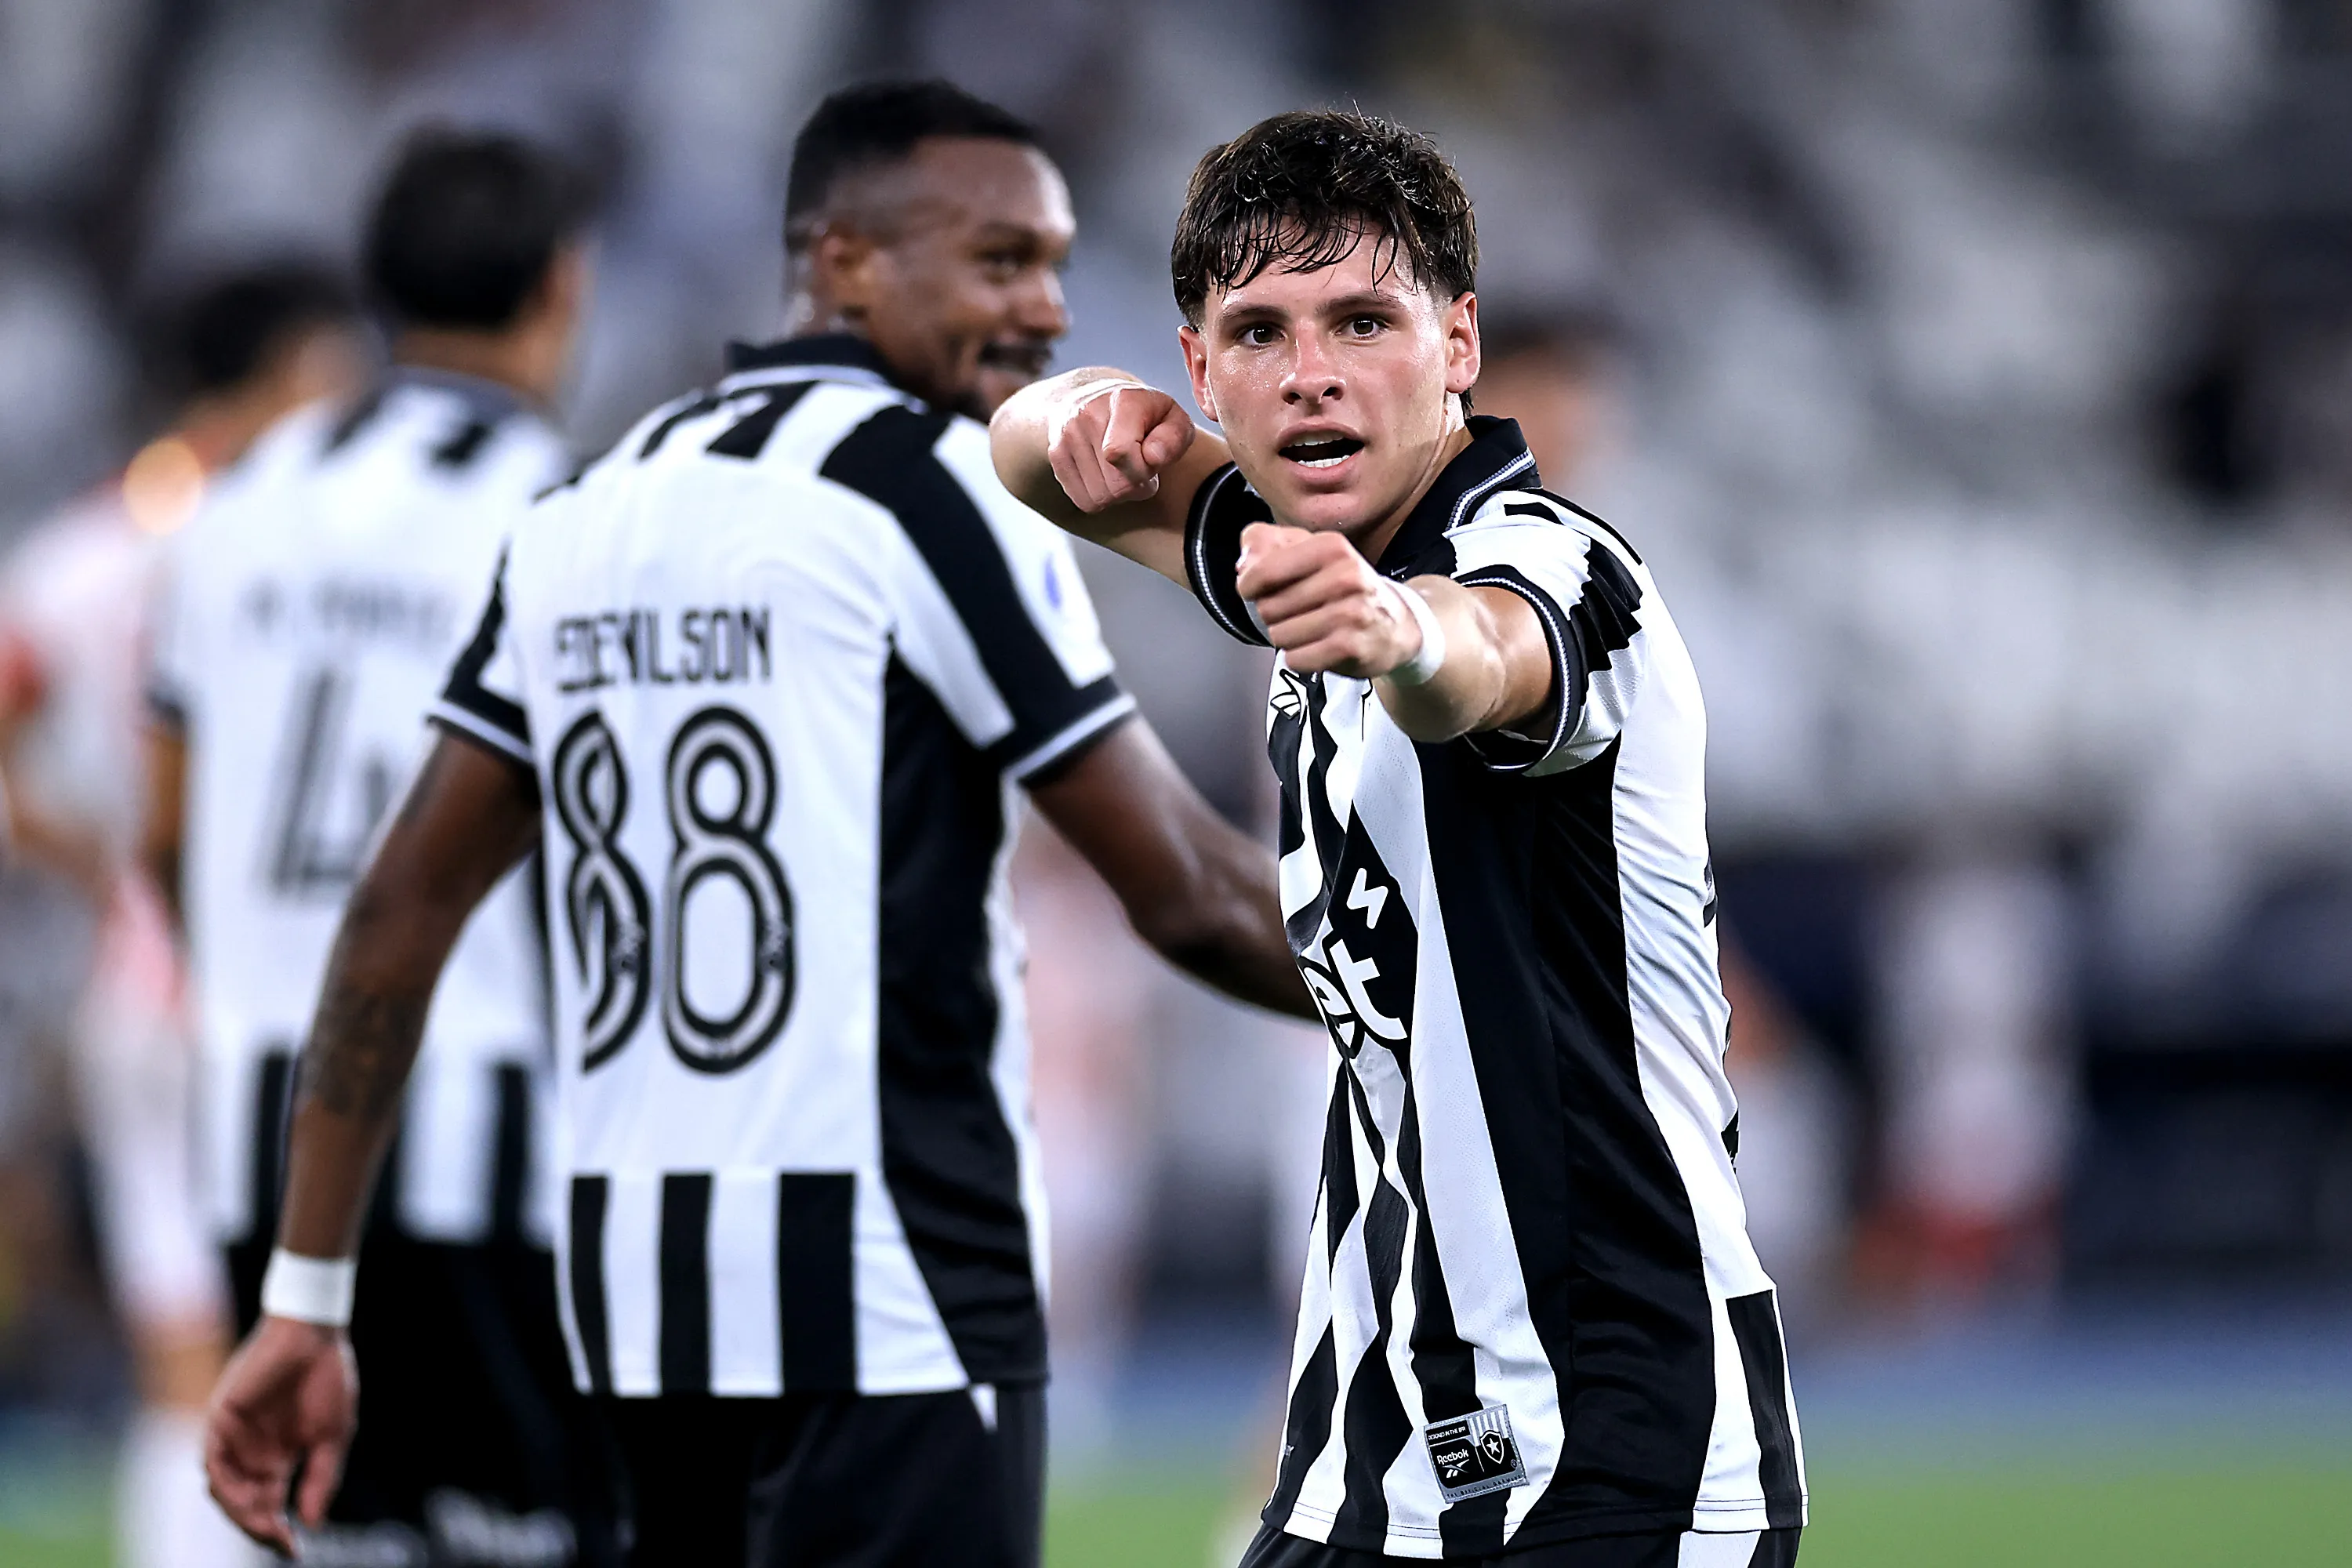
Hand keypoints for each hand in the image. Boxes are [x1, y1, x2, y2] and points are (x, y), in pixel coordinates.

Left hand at [204, 1316, 357, 1553]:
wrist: (315, 1337)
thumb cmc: (328, 1379)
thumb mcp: (331, 1437)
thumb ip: (320, 1478)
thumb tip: (311, 1523)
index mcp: (278, 1457)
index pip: (270, 1504)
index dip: (279, 1530)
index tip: (295, 1550)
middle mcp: (251, 1453)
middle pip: (244, 1503)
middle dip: (259, 1527)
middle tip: (278, 1541)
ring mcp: (234, 1437)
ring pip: (224, 1488)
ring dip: (240, 1511)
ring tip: (263, 1524)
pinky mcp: (221, 1419)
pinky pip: (213, 1461)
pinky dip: (225, 1484)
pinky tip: (245, 1498)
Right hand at [1044, 380, 1194, 512]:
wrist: (1100, 398)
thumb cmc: (1147, 416)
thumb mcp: (1173, 419)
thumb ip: (1174, 437)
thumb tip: (1153, 457)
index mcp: (1122, 400)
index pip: (1120, 454)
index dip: (1144, 471)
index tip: (1152, 462)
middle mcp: (1086, 413)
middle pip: (1113, 485)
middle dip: (1136, 487)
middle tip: (1141, 469)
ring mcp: (1066, 435)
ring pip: (1098, 498)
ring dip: (1118, 494)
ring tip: (1123, 470)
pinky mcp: (1056, 455)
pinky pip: (1083, 501)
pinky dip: (1100, 497)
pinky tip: (1106, 476)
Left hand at [1234, 523, 1422, 678]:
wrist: (1397, 624)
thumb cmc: (1344, 586)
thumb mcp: (1309, 550)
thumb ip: (1266, 544)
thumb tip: (1243, 566)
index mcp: (1331, 547)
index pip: (1264, 570)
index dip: (1249, 585)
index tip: (1252, 589)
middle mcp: (1346, 577)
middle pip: (1268, 607)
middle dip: (1275, 613)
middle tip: (1300, 610)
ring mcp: (1351, 613)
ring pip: (1280, 636)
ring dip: (1288, 637)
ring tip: (1312, 628)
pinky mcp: (1351, 647)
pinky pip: (1296, 659)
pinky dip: (1301, 657)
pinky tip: (1319, 646)